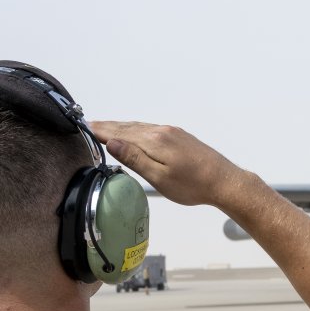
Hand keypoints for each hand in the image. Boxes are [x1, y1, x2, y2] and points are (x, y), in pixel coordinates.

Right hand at [90, 121, 241, 206]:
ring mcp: (172, 132)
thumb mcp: (159, 177)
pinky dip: (135, 129)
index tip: (85, 126)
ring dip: (121, 127)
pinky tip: (133, 133)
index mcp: (154, 140)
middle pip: (128, 127)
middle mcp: (162, 131)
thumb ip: (134, 159)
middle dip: (108, 126)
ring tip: (106, 128)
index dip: (101, 130)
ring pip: (139, 127)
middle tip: (89, 124)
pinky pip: (150, 129)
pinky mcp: (179, 137)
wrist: (224, 181)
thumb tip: (112, 143)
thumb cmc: (193, 185)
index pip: (120, 133)